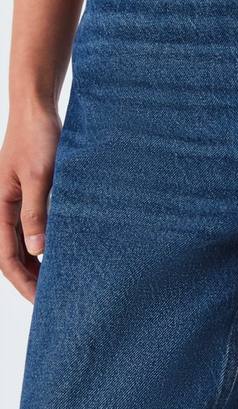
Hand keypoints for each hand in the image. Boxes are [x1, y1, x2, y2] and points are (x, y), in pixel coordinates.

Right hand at [0, 103, 60, 301]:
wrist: (37, 107)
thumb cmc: (37, 137)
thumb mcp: (40, 175)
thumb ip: (36, 211)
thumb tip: (38, 249)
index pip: (7, 257)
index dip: (24, 281)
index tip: (42, 301)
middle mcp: (3, 206)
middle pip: (13, 254)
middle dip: (30, 278)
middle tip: (54, 299)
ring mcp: (15, 199)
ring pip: (22, 241)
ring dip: (37, 262)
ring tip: (58, 281)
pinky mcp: (29, 191)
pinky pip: (32, 224)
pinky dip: (44, 241)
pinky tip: (61, 249)